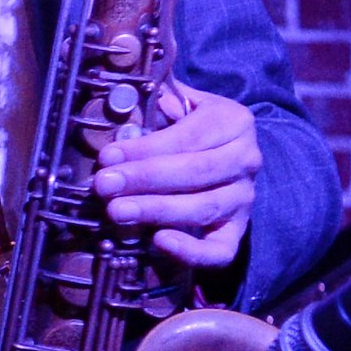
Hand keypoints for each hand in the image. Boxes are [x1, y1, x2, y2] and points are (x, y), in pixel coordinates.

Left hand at [95, 81, 259, 274]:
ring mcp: (244, 197)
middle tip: (105, 185)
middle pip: (196, 172)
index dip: (147, 149)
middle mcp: (246, 159)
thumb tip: (125, 99)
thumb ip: (158, 99)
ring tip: (117, 211)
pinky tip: (159, 242)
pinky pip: (221, 249)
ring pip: (203, 208)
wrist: (224, 153)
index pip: (189, 137)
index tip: (109, 157)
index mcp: (234, 120)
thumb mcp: (179, 102)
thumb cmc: (188, 125)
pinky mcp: (237, 230)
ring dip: (156, 211)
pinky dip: (192, 251)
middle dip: (145, 179)